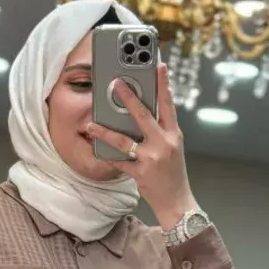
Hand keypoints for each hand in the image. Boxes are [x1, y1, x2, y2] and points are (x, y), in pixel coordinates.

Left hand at [88, 64, 195, 229]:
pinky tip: (96, 149)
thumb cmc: (173, 173)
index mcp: (173, 134)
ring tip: (91, 124)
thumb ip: (161, 130)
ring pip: (124, 140)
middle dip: (128, 98)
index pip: (169, 104)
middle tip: (115, 83)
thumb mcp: (173, 148)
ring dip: (105, 131)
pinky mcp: (140, 173)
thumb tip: (142, 114)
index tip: (159, 66)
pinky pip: (119, 162)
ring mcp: (151, 159)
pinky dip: (108, 156)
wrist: (177, 202)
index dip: (164, 84)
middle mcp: (163, 144)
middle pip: (144, 116)